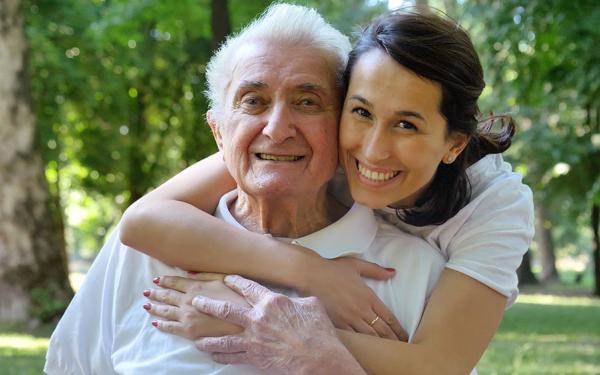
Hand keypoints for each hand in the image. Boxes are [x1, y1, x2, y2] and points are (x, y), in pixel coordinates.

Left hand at [143, 272, 249, 338]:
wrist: (242, 321)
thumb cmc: (236, 298)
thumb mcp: (223, 280)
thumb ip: (205, 275)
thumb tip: (188, 273)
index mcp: (195, 287)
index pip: (174, 282)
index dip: (164, 281)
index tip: (157, 280)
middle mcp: (187, 301)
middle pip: (166, 296)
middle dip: (155, 293)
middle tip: (146, 292)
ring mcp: (186, 316)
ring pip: (165, 311)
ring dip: (154, 307)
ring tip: (146, 304)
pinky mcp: (188, 331)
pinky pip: (170, 327)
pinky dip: (161, 325)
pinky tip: (156, 323)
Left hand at [193, 275, 365, 374]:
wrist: (319, 357)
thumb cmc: (318, 330)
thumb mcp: (311, 305)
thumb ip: (296, 300)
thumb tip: (294, 299)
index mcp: (272, 302)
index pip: (248, 288)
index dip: (236, 281)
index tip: (226, 278)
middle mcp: (258, 319)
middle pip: (226, 310)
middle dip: (208, 305)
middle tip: (196, 302)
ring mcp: (254, 339)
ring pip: (223, 338)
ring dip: (208, 338)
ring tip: (197, 338)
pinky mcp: (255, 357)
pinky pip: (232, 356)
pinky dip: (221, 356)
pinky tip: (213, 355)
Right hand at [298, 256, 406, 340]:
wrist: (310, 274)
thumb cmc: (332, 269)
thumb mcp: (356, 265)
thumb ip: (375, 270)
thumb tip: (392, 272)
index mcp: (368, 296)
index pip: (388, 317)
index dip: (398, 328)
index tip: (404, 335)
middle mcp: (361, 309)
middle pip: (382, 330)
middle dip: (393, 339)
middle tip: (400, 346)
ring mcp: (349, 317)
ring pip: (369, 336)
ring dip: (380, 343)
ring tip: (387, 350)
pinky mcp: (337, 323)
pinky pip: (353, 337)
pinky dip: (362, 343)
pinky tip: (367, 347)